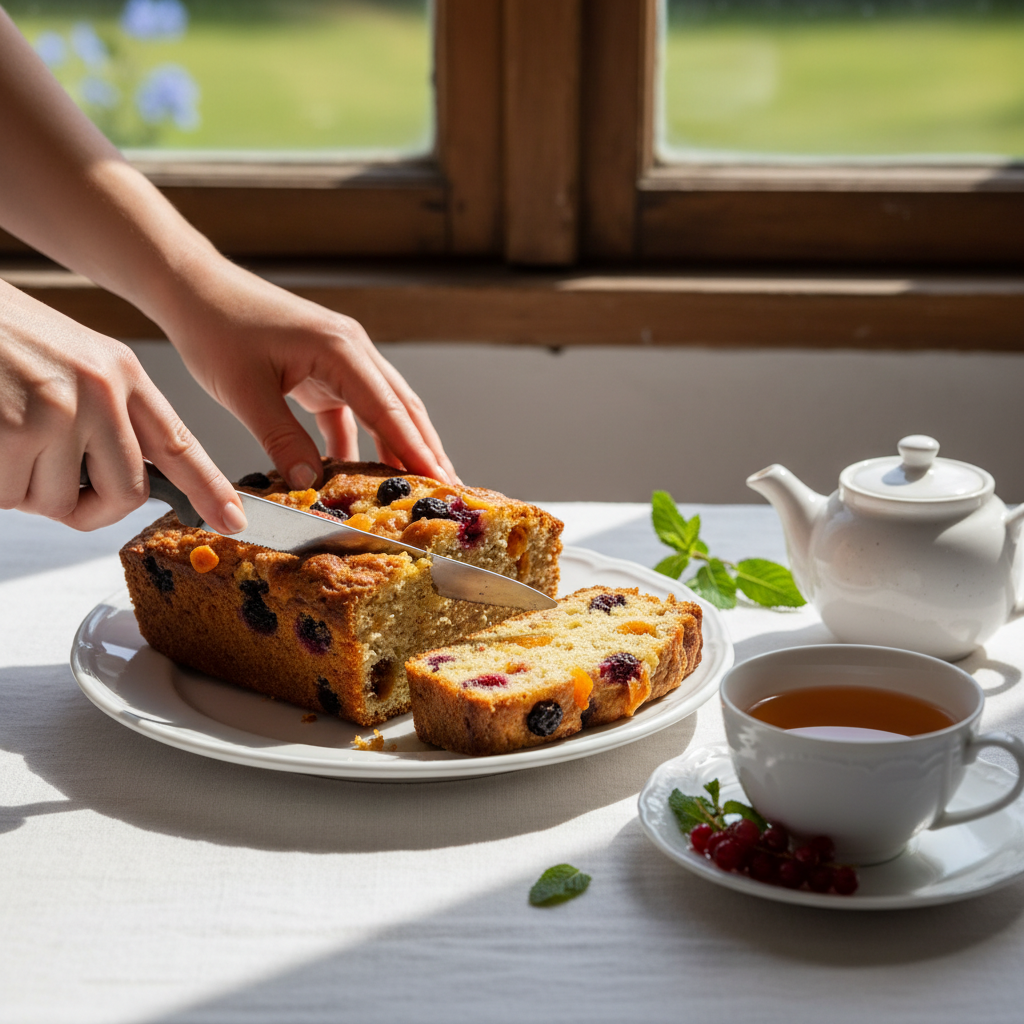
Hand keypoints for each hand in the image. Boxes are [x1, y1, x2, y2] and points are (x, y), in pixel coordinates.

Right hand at [0, 279, 246, 532]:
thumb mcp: (71, 362)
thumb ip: (104, 414)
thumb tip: (116, 484)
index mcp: (122, 373)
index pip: (179, 443)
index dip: (209, 488)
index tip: (234, 520)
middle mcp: (100, 391)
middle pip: (124, 495)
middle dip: (84, 505)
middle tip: (43, 478)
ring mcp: (58, 410)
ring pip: (57, 503)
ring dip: (22, 488)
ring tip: (4, 434)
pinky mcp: (13, 429)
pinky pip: (10, 497)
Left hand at [155, 256, 457, 488]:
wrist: (194, 288)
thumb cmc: (217, 328)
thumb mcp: (245, 391)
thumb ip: (281, 439)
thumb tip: (309, 484)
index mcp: (340, 349)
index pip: (390, 410)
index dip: (417, 450)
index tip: (441, 482)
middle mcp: (351, 350)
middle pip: (401, 407)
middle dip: (425, 449)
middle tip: (448, 490)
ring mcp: (340, 358)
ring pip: (382, 409)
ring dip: (399, 446)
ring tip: (418, 484)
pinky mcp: (324, 368)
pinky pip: (353, 411)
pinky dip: (361, 441)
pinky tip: (361, 473)